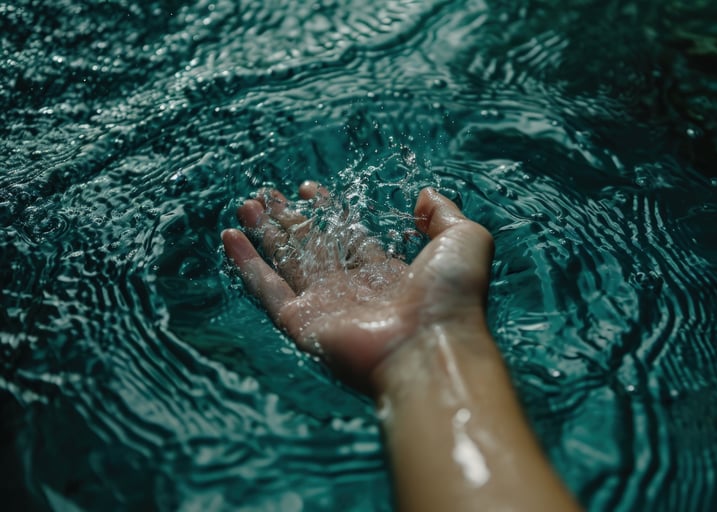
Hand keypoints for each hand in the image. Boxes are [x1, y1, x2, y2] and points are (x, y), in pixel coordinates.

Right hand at [221, 182, 493, 391]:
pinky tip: (231, 237)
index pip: (348, 236)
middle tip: (266, 194)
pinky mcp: (301, 323)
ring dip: (265, 234)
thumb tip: (423, 194)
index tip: (308, 188)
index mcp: (386, 272)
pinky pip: (266, 289)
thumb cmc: (453, 297)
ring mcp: (325, 306)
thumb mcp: (464, 240)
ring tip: (246, 205)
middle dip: (289, 220)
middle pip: (312, 246)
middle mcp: (352, 288)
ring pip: (286, 262)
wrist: (433, 349)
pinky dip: (247, 265)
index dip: (328, 211)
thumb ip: (443, 213)